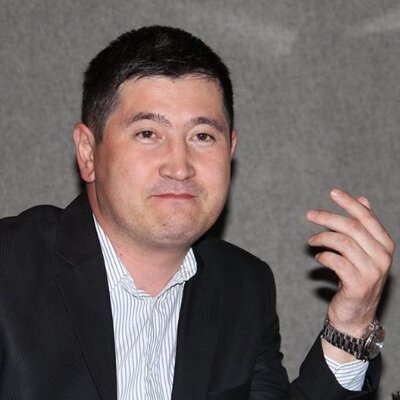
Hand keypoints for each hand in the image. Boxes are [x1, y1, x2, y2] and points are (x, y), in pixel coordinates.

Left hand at [306, 189, 394, 358]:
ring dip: (322, 237)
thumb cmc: (356, 277)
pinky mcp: (358, 285)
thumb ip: (364, 227)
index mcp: (385, 245)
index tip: (332, 192)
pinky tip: (318, 258)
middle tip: (310, 214)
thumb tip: (363, 199)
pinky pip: (336, 261)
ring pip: (343, 242)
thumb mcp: (364, 251)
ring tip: (311, 241)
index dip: (349, 203)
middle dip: (328, 217)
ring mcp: (372, 272)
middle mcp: (383, 257)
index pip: (367, 217)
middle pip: (353, 227)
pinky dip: (324, 256)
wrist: (356, 314)